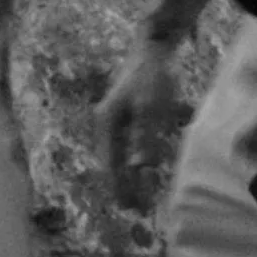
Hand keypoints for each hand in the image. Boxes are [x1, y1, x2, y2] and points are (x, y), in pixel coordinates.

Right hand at [94, 33, 181, 207]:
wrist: (152, 47)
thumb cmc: (151, 76)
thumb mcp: (151, 107)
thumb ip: (146, 137)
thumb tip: (141, 168)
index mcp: (106, 125)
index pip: (110, 165)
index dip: (119, 188)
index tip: (130, 207)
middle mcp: (105, 126)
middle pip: (110, 164)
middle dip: (121, 187)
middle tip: (134, 209)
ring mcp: (112, 121)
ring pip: (116, 157)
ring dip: (126, 177)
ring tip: (136, 196)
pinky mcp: (123, 117)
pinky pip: (124, 148)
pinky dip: (131, 163)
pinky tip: (140, 171)